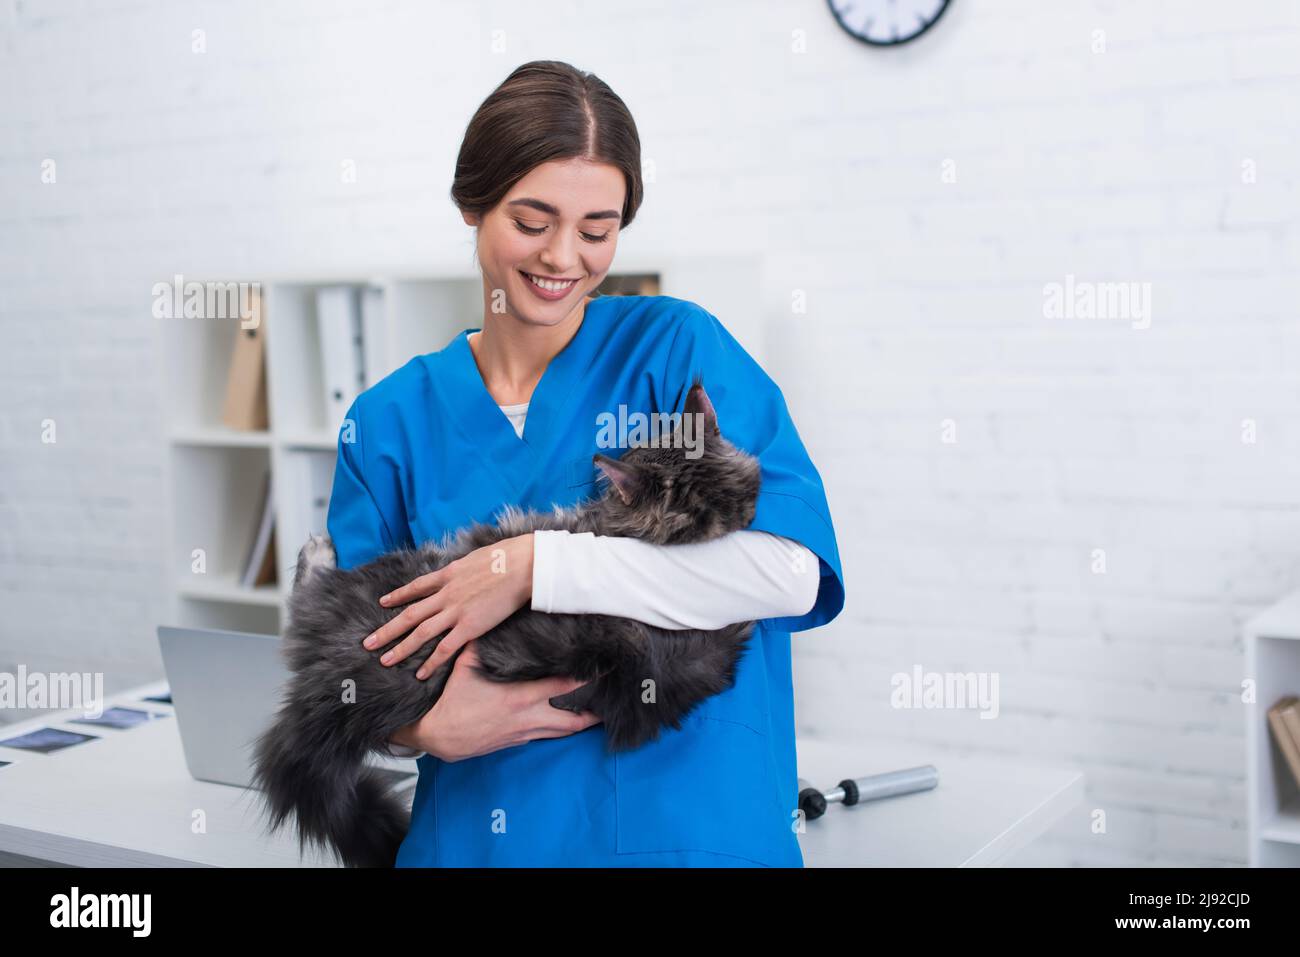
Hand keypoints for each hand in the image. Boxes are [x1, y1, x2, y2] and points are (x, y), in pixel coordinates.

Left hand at [363, 534, 533, 679]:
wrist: (521, 565)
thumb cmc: (506, 556)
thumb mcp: (477, 557)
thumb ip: (465, 567)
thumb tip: (466, 567)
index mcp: (448, 575)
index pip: (416, 587)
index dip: (398, 596)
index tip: (383, 602)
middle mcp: (446, 594)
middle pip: (410, 615)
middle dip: (387, 630)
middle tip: (368, 643)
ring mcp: (456, 611)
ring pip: (421, 633)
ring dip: (401, 648)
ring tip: (384, 661)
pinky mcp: (470, 626)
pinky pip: (445, 648)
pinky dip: (431, 662)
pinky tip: (420, 674)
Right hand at [389, 645, 601, 761]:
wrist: (438, 734)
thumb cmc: (453, 698)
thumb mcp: (466, 664)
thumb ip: (482, 643)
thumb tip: (490, 618)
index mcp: (521, 696)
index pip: (565, 687)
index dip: (589, 679)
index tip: (606, 670)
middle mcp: (529, 717)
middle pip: (574, 717)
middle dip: (595, 711)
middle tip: (613, 701)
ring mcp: (525, 732)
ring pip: (563, 731)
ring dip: (583, 724)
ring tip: (600, 716)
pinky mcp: (517, 741)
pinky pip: (547, 736)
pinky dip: (561, 729)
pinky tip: (568, 724)